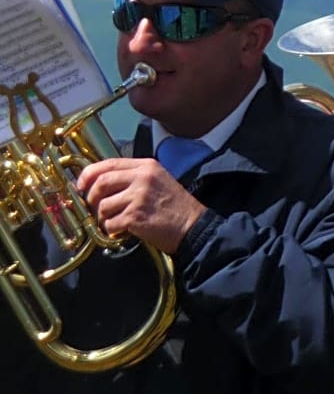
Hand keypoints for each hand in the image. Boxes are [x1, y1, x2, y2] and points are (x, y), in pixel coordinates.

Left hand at [76, 157, 206, 253]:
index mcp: (147, 166)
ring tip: (116, 221)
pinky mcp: (135, 216)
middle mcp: (142, 178)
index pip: (109, 164)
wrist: (193, 226)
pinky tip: (124, 230)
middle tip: (95, 208)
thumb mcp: (158, 181)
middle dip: (91, 198)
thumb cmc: (175, 207)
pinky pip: (109, 223)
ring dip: (104, 218)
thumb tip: (99, 184)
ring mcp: (138, 197)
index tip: (81, 186)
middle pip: (101, 183)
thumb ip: (133, 178)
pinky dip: (112, 230)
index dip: (89, 175)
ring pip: (102, 206)